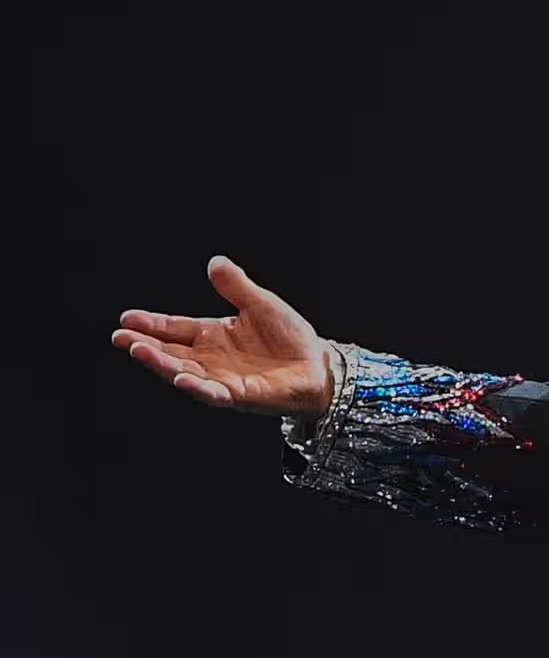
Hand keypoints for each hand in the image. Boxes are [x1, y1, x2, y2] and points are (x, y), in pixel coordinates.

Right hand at [110, 255, 334, 414]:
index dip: (151, 324)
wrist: (319, 366)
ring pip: (183, 373)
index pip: (175, 328)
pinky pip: (214, 393)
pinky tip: (182, 379)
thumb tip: (215, 262)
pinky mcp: (240, 396)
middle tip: (121, 337)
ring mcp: (222, 379)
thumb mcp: (261, 304)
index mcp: (212, 335)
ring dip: (161, 364)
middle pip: (170, 352)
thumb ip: (236, 286)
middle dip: (144, 346)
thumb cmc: (290, 338)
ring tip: (140, 352)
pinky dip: (198, 387)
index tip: (126, 318)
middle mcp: (211, 359)